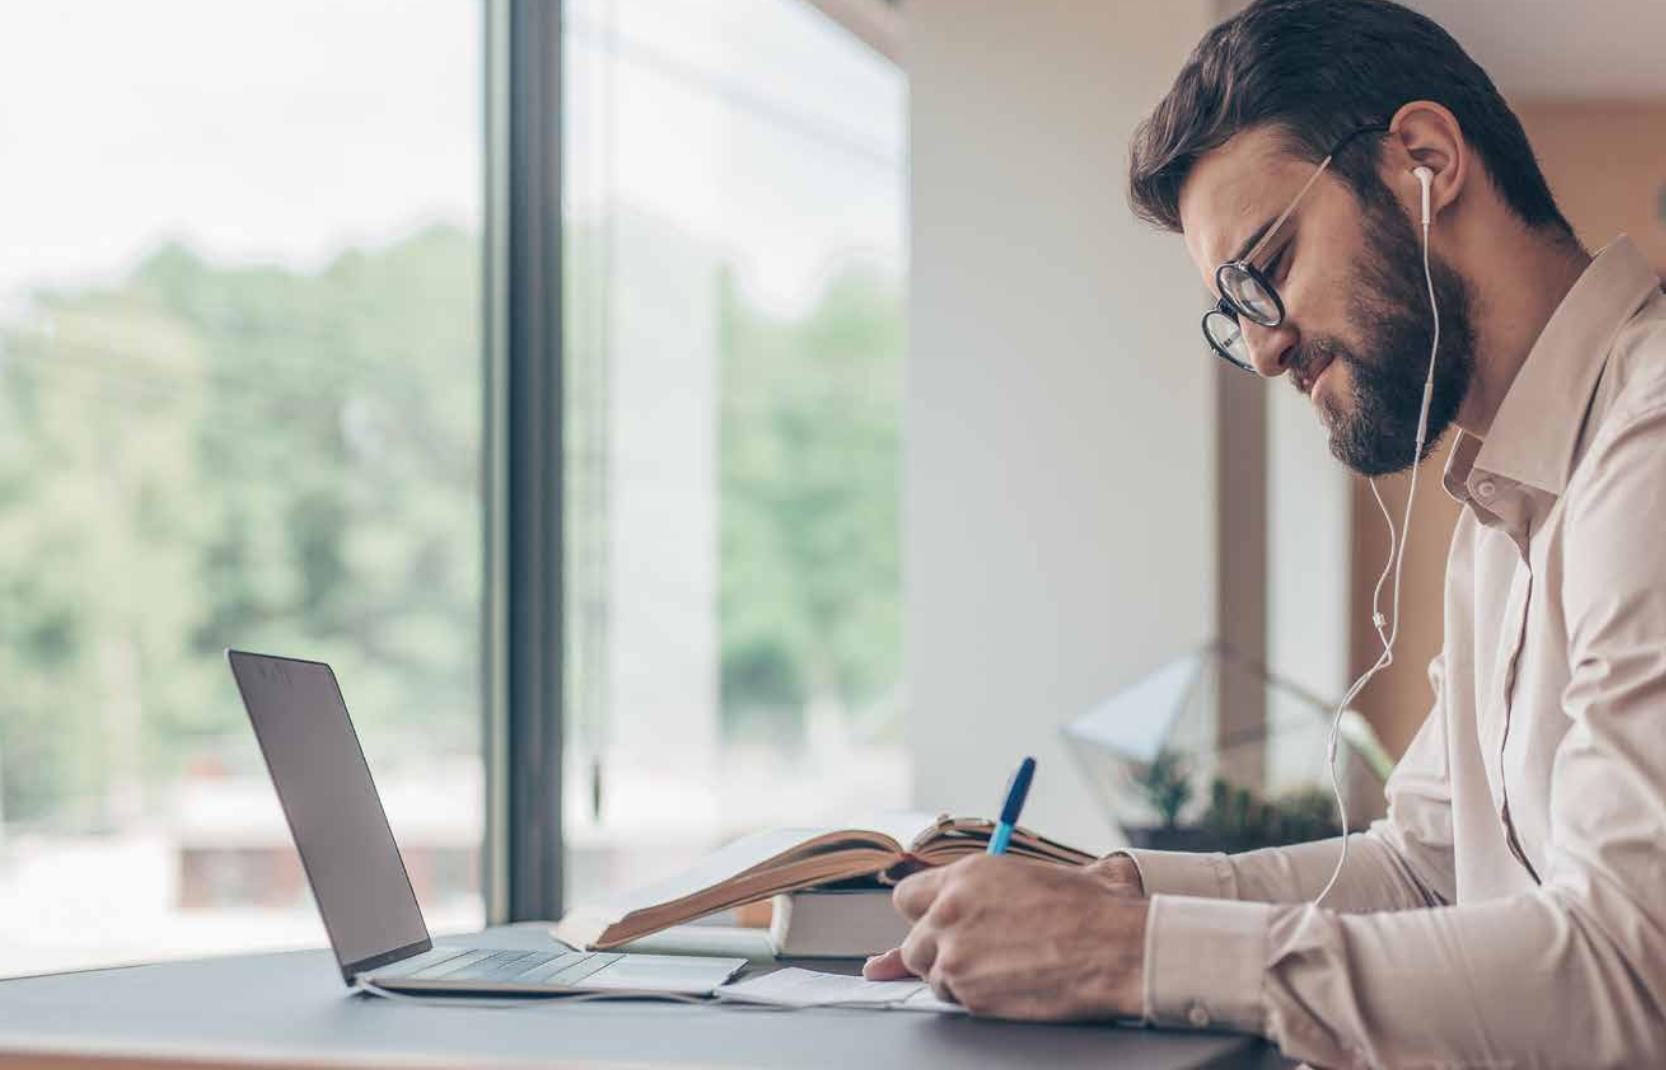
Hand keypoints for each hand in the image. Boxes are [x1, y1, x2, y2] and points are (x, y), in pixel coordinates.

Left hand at [861, 853, 1148, 1019]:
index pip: (906, 897)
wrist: (1117, 948)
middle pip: (913, 944)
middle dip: (937, 950)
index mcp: (965, 876)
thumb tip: (969, 894)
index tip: (935, 922)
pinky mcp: (972, 997)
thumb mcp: (1030, 875)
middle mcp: (949, 914)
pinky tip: (1010, 984)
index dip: (922, 913)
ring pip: (932, 976)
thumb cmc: (1088, 908)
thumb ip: (983, 886)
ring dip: (957, 976)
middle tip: (974, 951)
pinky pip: (957, 1001)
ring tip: (1001, 966)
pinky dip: (976, 998)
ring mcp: (956, 959)